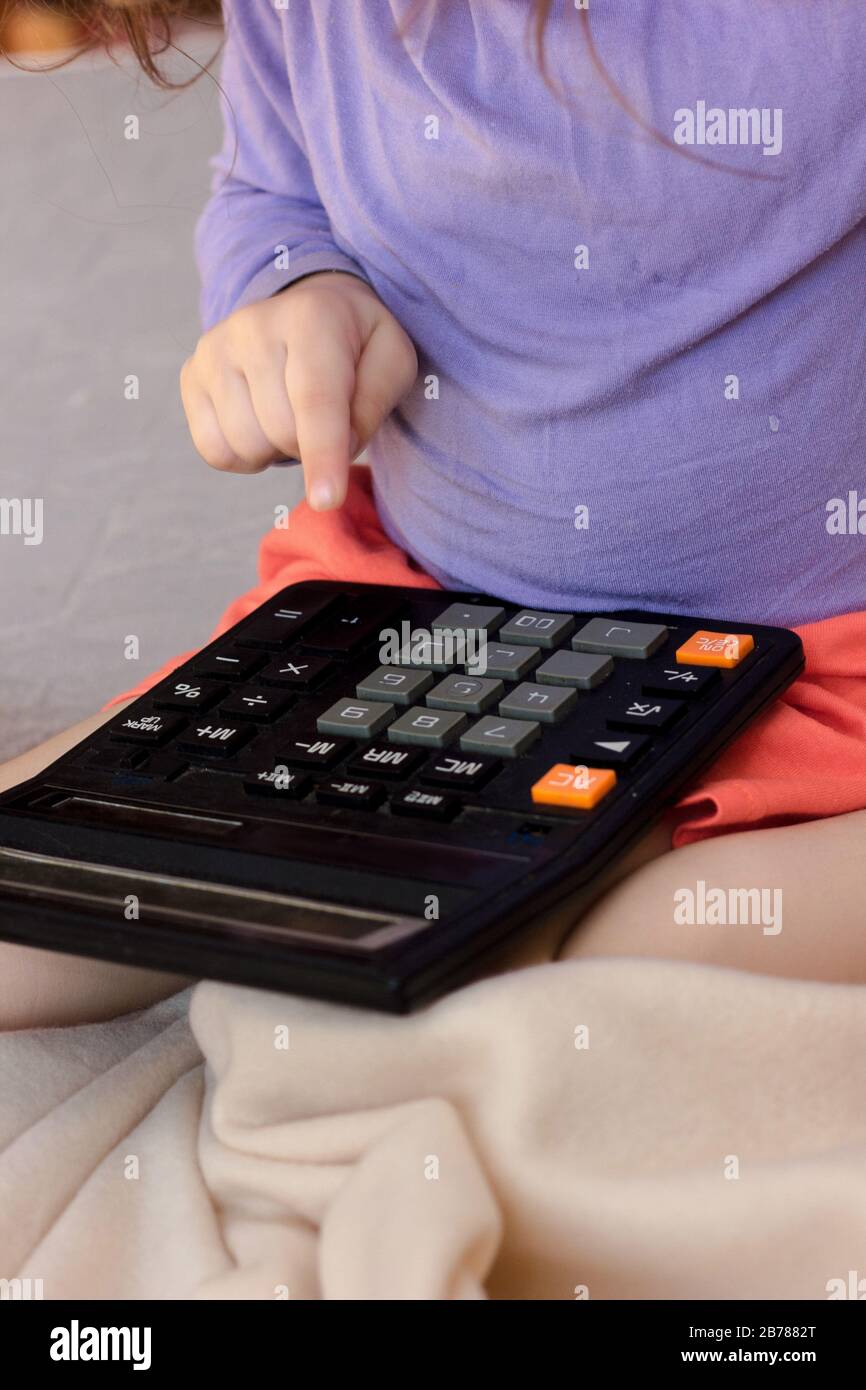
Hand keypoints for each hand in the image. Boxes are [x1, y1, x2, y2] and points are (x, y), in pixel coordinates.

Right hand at [179, 272, 416, 509]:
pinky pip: (215, 451)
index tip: (326, 501)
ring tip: (291, 414)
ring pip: (246, 445)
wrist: (309, 310)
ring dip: (277, 449)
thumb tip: (340, 447)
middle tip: (323, 419)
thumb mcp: (393, 360)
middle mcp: (253, 326)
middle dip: (311, 446)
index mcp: (312, 318)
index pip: (315, 400)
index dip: (322, 455)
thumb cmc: (356, 345)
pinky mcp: (191, 375)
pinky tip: (261, 423)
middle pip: (282, 431)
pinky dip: (244, 455)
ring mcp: (214, 349)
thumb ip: (376, 401)